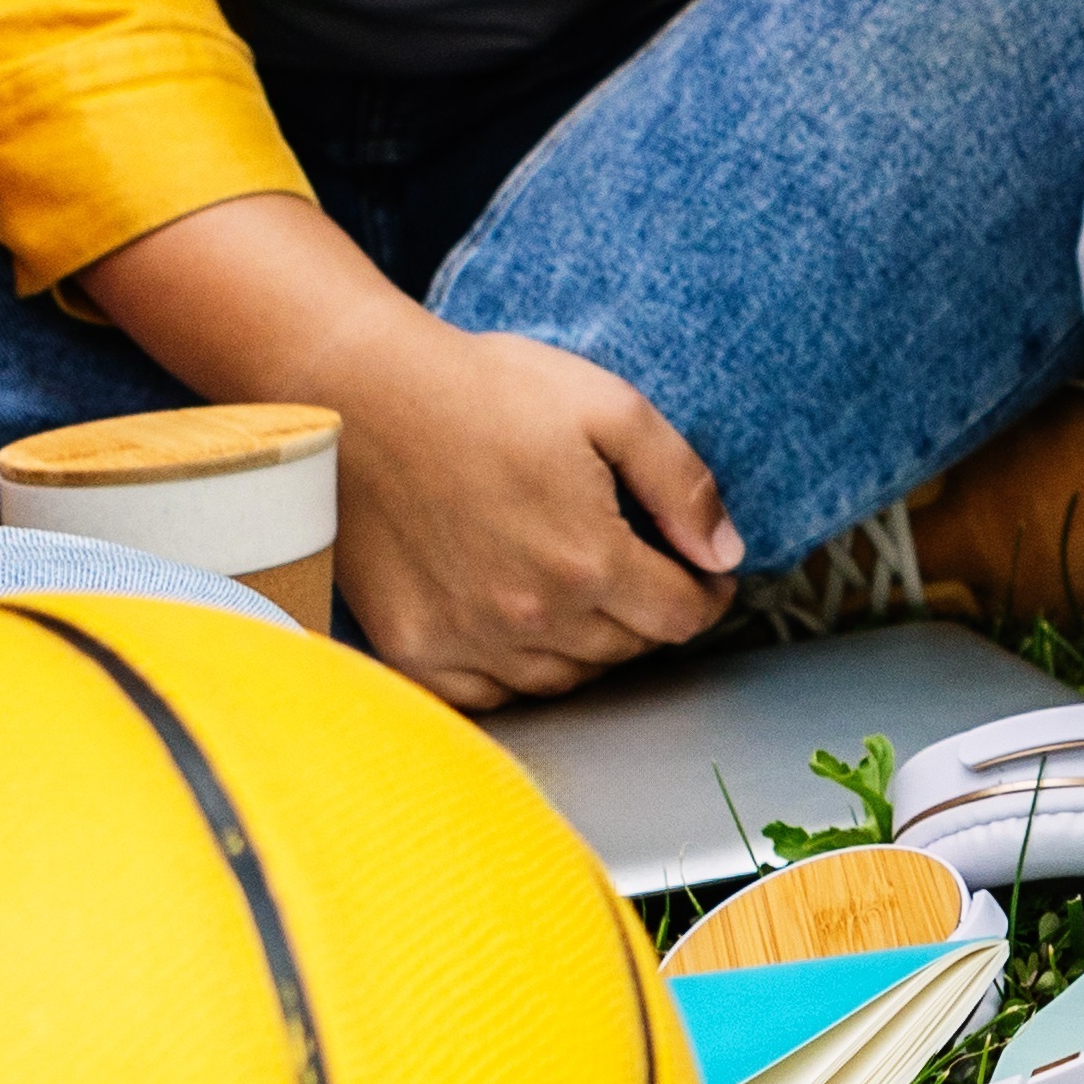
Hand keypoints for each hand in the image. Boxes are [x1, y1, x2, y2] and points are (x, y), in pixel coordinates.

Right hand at [75, 194, 738, 707]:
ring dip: (588, 643)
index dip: (707, 595)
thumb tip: (725, 552)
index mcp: (588, 562)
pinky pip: (492, 693)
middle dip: (649, 612)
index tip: (704, 574)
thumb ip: (680, 484)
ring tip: (582, 590)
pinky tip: (519, 623)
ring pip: (564, 677)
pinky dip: (517, 669)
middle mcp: (530, 619)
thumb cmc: (480, 390)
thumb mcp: (607, 408)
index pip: (681, 618)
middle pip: (626, 651)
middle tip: (643, 570)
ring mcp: (467, 641)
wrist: (358, 395)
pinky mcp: (414, 650)